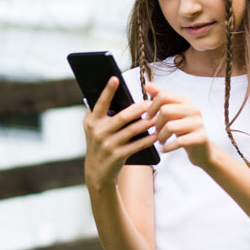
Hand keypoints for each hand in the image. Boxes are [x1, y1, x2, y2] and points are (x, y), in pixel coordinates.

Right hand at [83, 77, 156, 192]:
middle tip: (150, 102)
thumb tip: (118, 96)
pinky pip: (137, 145)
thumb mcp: (94, 128)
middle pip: (122, 117)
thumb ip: (102, 114)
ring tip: (157, 117)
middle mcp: (98, 132)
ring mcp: (108, 144)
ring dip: (146, 123)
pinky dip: (148, 140)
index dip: (108, 90)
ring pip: (132, 131)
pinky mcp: (118, 155)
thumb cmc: (99, 143)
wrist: (96, 171)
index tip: (115, 78)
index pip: (100, 103)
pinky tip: (156, 134)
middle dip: (137, 109)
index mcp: (92, 121)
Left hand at [145, 82, 210, 166]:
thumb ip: (161, 98)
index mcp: (185, 100)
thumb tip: (147, 84)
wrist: (201, 149)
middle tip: (156, 132)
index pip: (163, 96)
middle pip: (165, 111)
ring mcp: (198, 123)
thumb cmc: (183, 129)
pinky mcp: (200, 137)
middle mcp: (193, 109)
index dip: (151, 107)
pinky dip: (168, 147)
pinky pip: (179, 141)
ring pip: (170, 126)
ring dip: (161, 136)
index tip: (148, 117)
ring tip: (161, 141)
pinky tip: (164, 149)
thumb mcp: (172, 112)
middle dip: (156, 124)